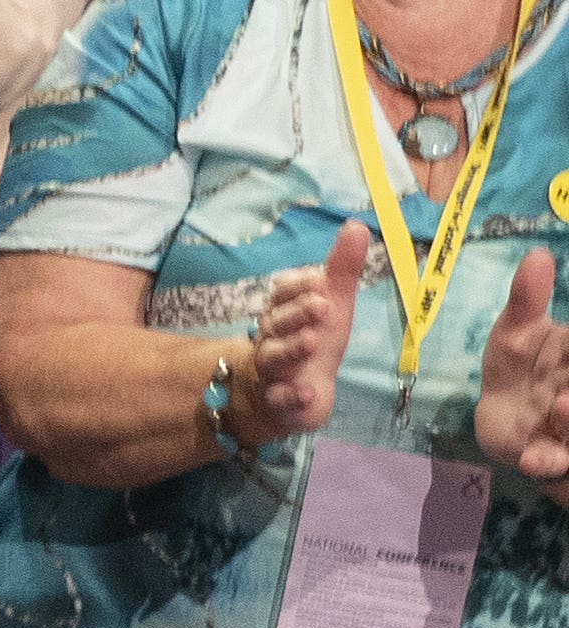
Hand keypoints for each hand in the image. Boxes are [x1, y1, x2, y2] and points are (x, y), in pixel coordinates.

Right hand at [233, 224, 362, 448]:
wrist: (281, 393)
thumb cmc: (309, 339)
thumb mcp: (330, 304)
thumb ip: (341, 269)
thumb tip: (356, 224)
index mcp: (281, 312)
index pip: (281, 294)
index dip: (297, 287)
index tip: (316, 280)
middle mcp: (271, 339)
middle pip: (275, 324)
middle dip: (295, 314)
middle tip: (321, 306)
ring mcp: (273, 372)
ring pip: (273, 358)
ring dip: (290, 349)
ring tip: (311, 341)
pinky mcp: (280, 402)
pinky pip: (280, 400)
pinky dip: (291, 397)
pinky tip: (307, 393)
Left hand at [477, 248, 568, 484]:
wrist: (505, 422)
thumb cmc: (518, 370)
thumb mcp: (515, 334)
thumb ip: (526, 301)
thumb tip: (539, 255)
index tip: (567, 341)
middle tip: (564, 391)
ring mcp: (568, 426)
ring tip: (559, 406)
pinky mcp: (550, 457)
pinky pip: (552, 462)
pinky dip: (546, 461)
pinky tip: (535, 460)